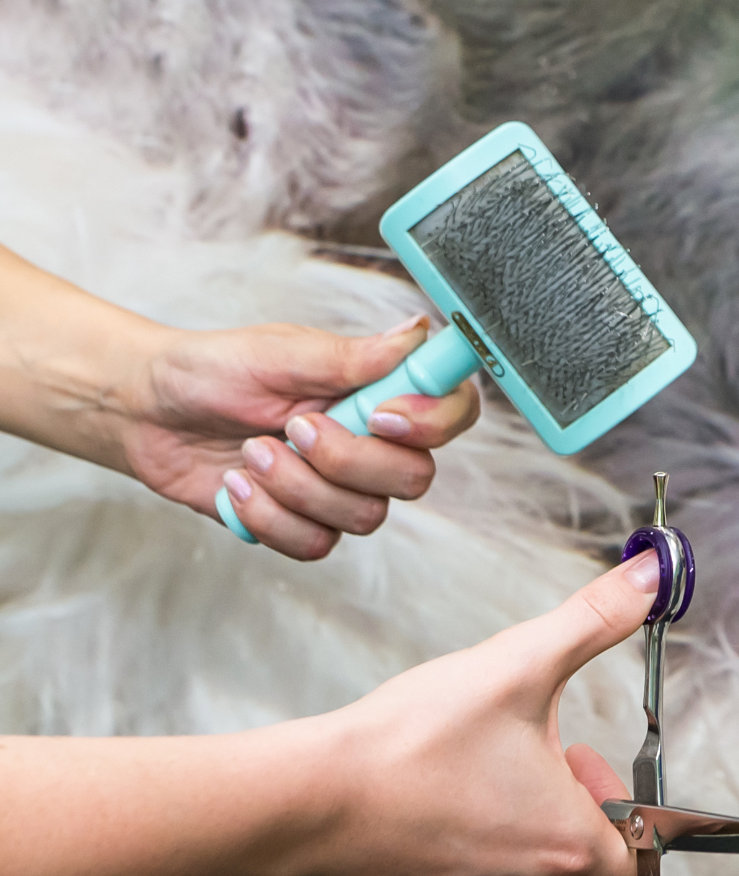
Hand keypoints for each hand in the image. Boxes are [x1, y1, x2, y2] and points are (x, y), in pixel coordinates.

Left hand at [130, 316, 480, 558]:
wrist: (147, 413)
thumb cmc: (213, 370)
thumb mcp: (282, 353)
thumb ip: (354, 355)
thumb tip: (419, 332)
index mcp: (378, 392)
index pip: (452, 412)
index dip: (433, 422)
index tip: (381, 413)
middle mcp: (373, 443)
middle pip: (414, 478)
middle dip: (346, 460)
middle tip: (292, 426)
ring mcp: (341, 488)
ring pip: (364, 516)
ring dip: (296, 486)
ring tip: (250, 452)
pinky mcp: (305, 523)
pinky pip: (317, 543)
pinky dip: (269, 517)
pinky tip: (238, 484)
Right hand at [283, 550, 659, 875]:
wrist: (307, 798)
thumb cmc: (411, 745)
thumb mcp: (518, 665)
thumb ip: (593, 620)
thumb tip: (649, 579)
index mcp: (566, 844)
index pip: (638, 862)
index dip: (625, 810)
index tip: (585, 760)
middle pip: (582, 867)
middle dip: (571, 808)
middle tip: (537, 755)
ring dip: (520, 828)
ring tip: (483, 769)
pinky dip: (468, 848)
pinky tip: (438, 798)